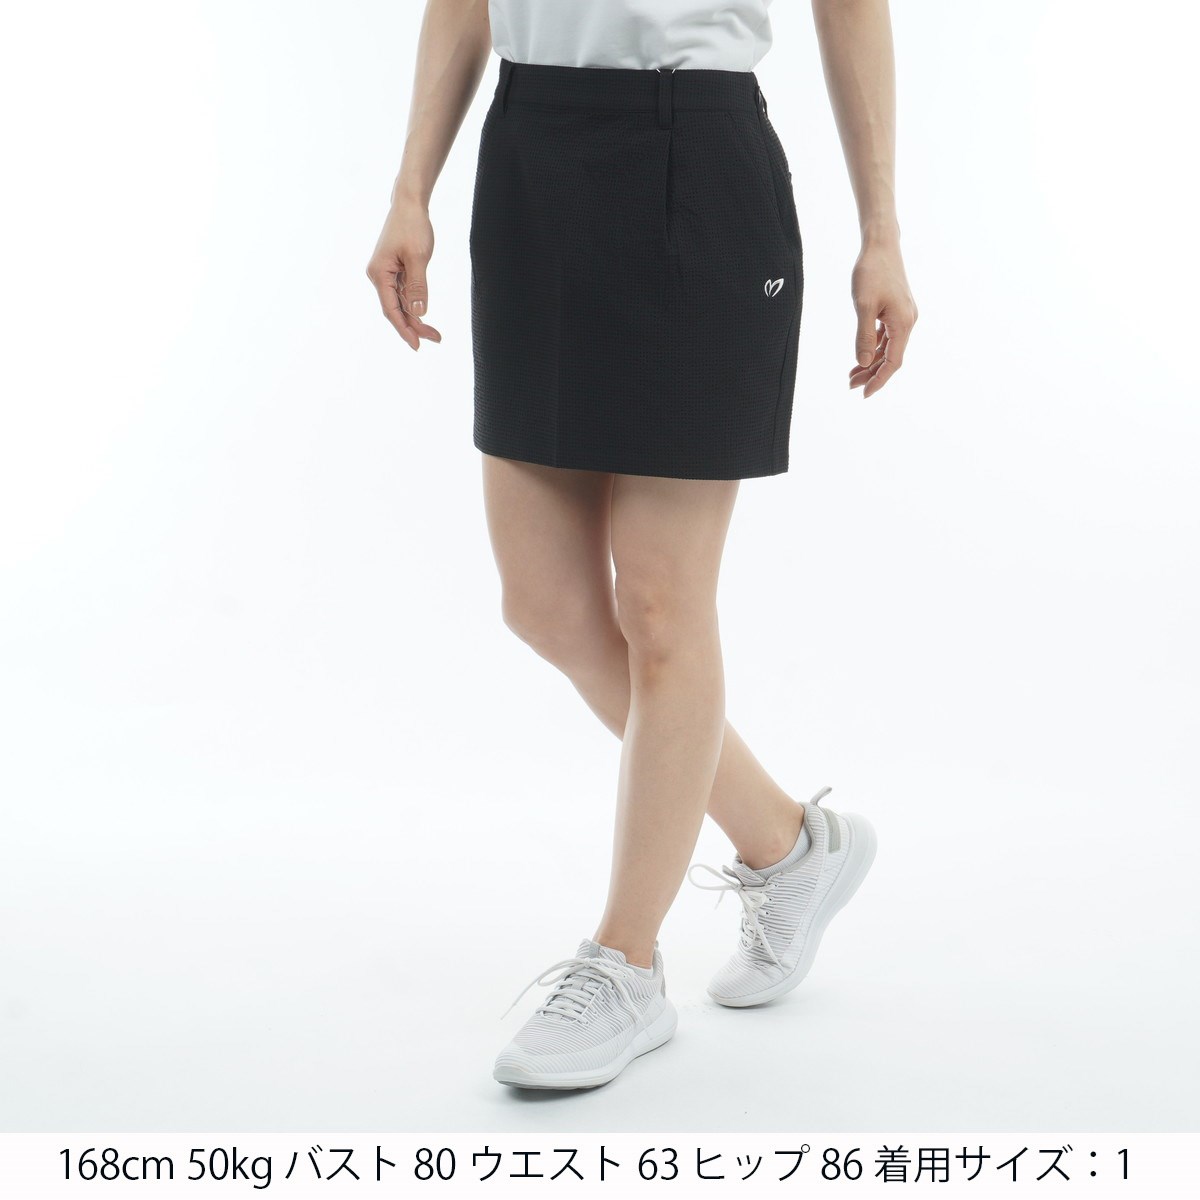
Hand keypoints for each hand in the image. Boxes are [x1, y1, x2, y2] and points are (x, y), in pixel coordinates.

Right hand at [365, 197, 442, 350]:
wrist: (409, 204)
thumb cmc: (412, 226)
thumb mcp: (418, 258)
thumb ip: (417, 287)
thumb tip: (418, 313)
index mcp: (379, 274)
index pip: (391, 309)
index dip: (404, 329)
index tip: (416, 345)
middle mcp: (379, 275)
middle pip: (395, 309)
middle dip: (414, 326)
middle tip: (435, 339)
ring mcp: (386, 273)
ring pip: (400, 303)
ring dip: (416, 317)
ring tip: (434, 333)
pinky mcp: (394, 270)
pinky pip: (403, 293)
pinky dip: (414, 304)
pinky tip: (424, 315)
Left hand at [849, 239, 916, 396]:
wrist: (880, 245)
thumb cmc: (871, 272)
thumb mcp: (864, 306)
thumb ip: (864, 336)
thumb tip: (863, 362)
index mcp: (903, 323)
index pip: (893, 362)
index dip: (879, 379)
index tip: (864, 394)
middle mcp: (908, 322)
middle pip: (890, 357)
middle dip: (871, 373)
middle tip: (850, 385)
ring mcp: (903, 316)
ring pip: (888, 347)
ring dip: (871, 361)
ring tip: (852, 374)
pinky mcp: (896, 310)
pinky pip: (886, 335)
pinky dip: (873, 347)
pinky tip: (861, 354)